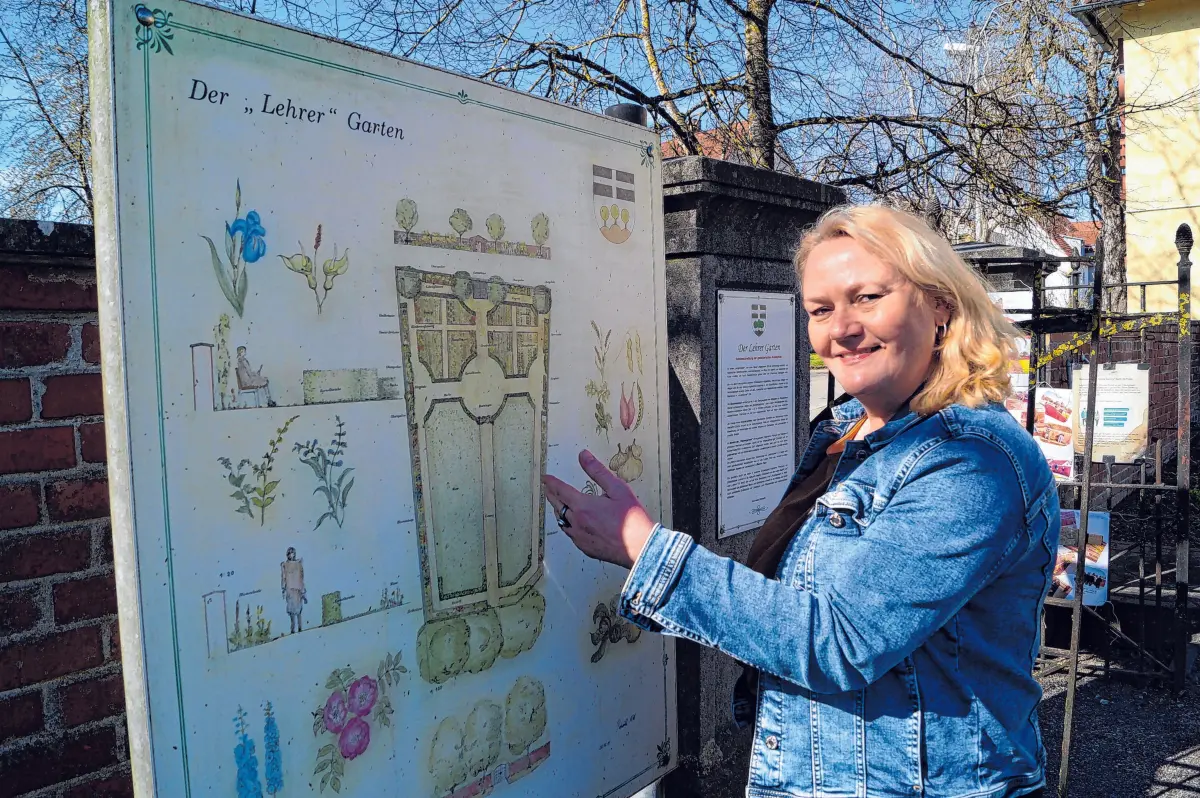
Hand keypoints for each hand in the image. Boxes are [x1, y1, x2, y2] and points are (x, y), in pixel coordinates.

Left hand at [542, 450, 657, 568]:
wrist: (641, 547)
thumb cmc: (633, 519)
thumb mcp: (617, 488)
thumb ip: (597, 471)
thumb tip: (583, 456)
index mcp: (583, 506)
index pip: (560, 490)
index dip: (551, 482)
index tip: (545, 478)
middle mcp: (577, 522)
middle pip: (557, 506)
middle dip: (551, 495)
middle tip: (547, 489)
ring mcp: (580, 537)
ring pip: (562, 521)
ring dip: (558, 510)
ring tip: (557, 505)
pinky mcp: (586, 548)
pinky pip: (570, 534)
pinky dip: (567, 525)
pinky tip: (572, 524)